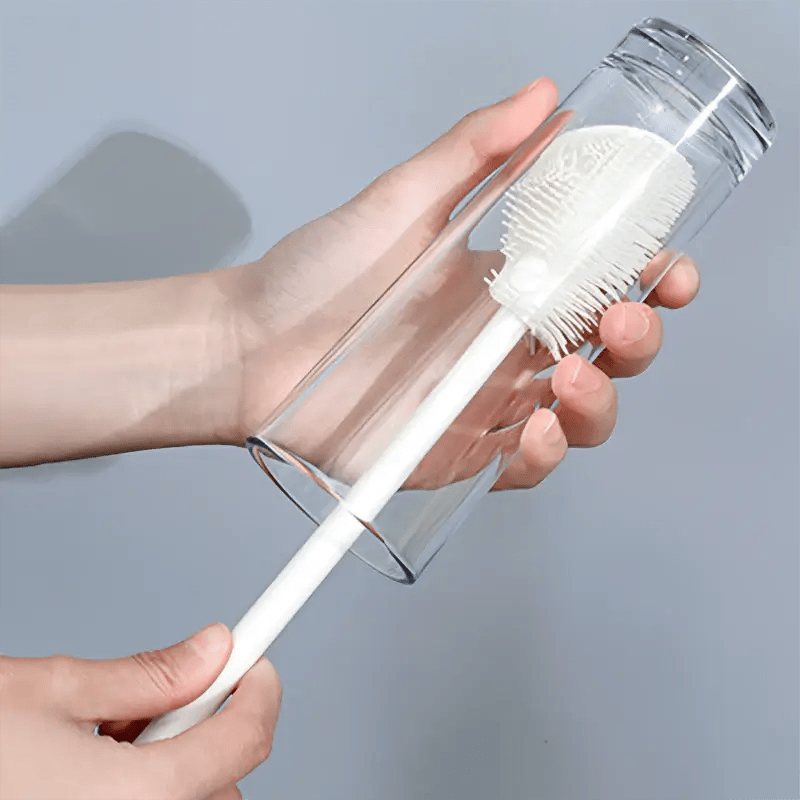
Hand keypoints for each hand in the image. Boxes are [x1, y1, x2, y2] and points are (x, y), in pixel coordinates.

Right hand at [0, 624, 280, 799]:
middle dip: (206, 725)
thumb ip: (149, 673)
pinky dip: (143, 780)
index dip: (261, 690)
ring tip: (109, 725)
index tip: (257, 660)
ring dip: (171, 755)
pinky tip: (95, 758)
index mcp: (133, 798)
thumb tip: (215, 648)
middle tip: (166, 690)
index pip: (245, 743)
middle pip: (221, 780)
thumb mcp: (52, 688)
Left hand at [211, 78, 699, 487]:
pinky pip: (521, 465)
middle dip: (636, 339)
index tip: (667, 269)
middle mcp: (503, 347)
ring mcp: (483, 404)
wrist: (248, 349)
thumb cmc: (314, 276)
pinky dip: (544, 455)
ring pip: (578, 415)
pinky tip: (537, 431)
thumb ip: (470, 153)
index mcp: (504, 286)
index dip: (648, 280)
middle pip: (605, 353)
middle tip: (621, 322)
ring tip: (574, 377)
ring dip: (600, 401)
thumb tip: (540, 98)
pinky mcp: (455, 454)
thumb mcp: (400, 204)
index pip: (599, 285)